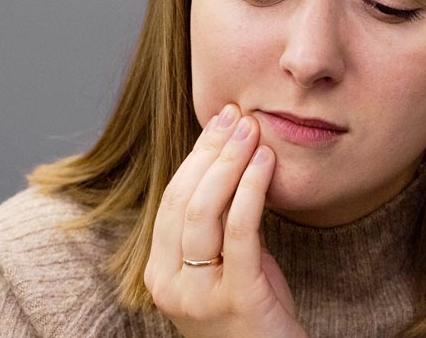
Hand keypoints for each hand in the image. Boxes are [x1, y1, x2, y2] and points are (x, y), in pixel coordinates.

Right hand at [144, 104, 307, 337]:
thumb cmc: (253, 308)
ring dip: (229, 164)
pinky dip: (251, 191)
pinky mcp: (236, 298)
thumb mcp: (227, 262)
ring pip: (204, 212)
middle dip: (212, 152)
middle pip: (184, 200)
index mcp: (161, 271)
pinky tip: (265, 164)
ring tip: (252, 132)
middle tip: (237, 117)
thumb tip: (231, 159)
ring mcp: (199, 294)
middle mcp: (170, 283)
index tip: (220, 121)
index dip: (196, 156)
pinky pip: (240, 233)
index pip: (172, 199)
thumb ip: (220, 223)